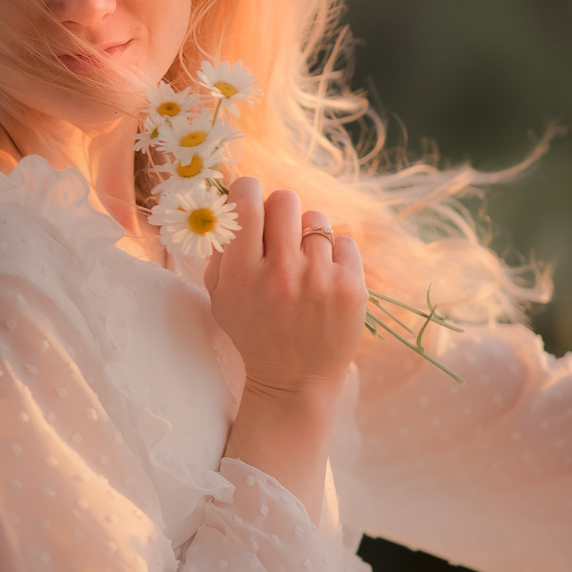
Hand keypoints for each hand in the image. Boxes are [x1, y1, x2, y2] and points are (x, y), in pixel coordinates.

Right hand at [204, 177, 366, 404]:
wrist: (294, 380)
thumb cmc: (253, 332)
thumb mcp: (220, 297)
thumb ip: (220, 251)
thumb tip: (228, 206)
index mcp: (242, 273)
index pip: (246, 202)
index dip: (246, 191)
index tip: (249, 200)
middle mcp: (281, 272)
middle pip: (284, 199)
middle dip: (278, 210)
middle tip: (278, 232)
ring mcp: (319, 279)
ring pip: (316, 218)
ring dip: (306, 234)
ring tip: (304, 261)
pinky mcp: (351, 287)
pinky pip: (344, 240)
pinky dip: (333, 253)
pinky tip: (324, 276)